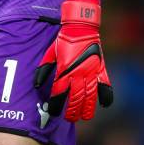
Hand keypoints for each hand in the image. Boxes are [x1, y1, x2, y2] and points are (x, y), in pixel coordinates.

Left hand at [34, 0, 112, 120]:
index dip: (56, 106)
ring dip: (87, 109)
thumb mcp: (51, 53)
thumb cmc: (64, 40)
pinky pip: (105, 87)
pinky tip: (103, 105)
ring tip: (84, 116)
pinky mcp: (101, 69)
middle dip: (72, 111)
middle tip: (70, 118)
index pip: (59, 94)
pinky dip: (105, 97)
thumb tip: (37, 84)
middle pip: (75, 99)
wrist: (80, 27)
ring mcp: (91, 72)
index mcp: (64, 70)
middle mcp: (78, 74)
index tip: (54, 113)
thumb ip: (44, 68)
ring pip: (90, 97)